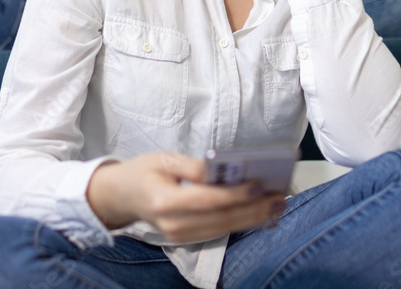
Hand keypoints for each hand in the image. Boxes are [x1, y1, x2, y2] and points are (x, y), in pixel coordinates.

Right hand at [86, 152, 285, 243]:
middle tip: (280, 196)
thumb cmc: (142, 172)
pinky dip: (240, 223)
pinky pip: (218, 232)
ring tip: (277, 205)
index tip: (259, 185)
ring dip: (253, 218)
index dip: (235, 194)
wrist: (120, 196)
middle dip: (254, 208)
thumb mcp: (164, 160)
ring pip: (223, 229)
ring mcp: (178, 236)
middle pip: (221, 218)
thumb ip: (195, 167)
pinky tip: (259, 214)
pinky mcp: (185, 240)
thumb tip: (226, 170)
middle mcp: (172, 224)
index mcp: (164, 201)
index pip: (207, 199)